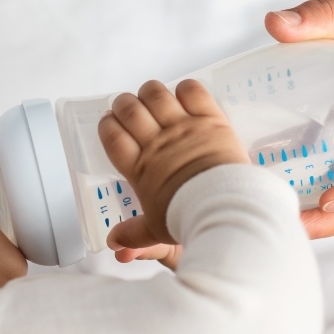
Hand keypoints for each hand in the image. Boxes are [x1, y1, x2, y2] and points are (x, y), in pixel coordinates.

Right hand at [98, 79, 248, 267]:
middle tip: (127, 108)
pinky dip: (184, 88)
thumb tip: (113, 245)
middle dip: (123, 104)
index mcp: (139, 168)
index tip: (109, 123)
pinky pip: (192, 90)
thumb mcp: (156, 230)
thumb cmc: (188, 219)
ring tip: (151, 97)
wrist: (226, 207)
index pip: (112, 136)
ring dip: (150, 92)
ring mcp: (183, 127)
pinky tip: (183, 97)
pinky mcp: (210, 119)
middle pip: (129, 110)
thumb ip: (133, 234)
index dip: (107, 125)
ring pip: (156, 94)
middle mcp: (156, 143)